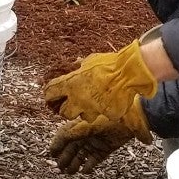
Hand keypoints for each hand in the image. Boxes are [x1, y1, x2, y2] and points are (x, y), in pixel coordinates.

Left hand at [43, 40, 158, 129]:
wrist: (129, 72)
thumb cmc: (110, 63)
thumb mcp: (90, 60)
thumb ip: (80, 66)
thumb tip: (75, 65)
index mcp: (70, 84)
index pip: (50, 93)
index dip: (50, 94)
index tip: (51, 95)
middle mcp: (78, 99)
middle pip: (64, 113)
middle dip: (67, 109)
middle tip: (72, 104)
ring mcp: (92, 109)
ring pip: (84, 117)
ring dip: (86, 112)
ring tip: (92, 104)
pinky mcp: (106, 115)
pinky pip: (102, 115)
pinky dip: (105, 110)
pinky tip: (109, 102)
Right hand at [48, 116, 139, 173]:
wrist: (131, 119)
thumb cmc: (108, 117)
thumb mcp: (87, 125)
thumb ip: (71, 134)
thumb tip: (56, 145)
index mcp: (79, 125)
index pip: (63, 136)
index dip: (57, 145)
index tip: (52, 154)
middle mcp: (85, 134)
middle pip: (70, 148)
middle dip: (64, 158)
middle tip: (59, 168)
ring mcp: (95, 142)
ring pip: (80, 156)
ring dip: (74, 164)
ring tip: (70, 171)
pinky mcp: (105, 150)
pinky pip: (93, 160)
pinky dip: (88, 166)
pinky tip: (85, 170)